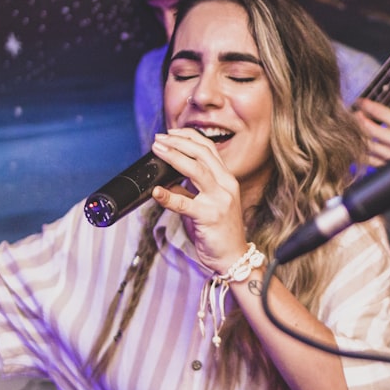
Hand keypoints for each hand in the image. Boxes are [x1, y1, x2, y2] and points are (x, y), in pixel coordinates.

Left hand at [149, 128, 248, 272]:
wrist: (233, 257)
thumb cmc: (220, 231)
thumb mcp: (208, 203)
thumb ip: (191, 190)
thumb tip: (166, 181)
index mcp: (226, 179)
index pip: (209, 148)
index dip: (189, 137)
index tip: (170, 133)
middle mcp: (226, 185)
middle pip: (202, 153)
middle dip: (179, 142)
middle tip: (160, 139)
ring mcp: (219, 200)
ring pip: (196, 170)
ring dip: (175, 157)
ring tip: (158, 150)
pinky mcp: (209, 216)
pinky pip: (184, 203)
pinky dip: (168, 196)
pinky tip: (156, 191)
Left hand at [354, 98, 389, 240]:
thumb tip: (374, 113)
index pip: (383, 113)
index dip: (368, 106)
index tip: (359, 102)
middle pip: (371, 129)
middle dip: (357, 121)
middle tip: (350, 115)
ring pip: (367, 145)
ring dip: (355, 136)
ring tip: (349, 129)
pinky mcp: (388, 170)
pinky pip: (368, 160)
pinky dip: (359, 153)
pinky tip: (354, 147)